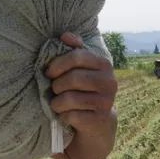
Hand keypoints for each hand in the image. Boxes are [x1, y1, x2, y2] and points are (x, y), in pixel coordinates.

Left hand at [46, 32, 117, 158]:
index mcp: (104, 64)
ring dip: (57, 103)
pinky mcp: (99, 120)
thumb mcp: (81, 69)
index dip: (58, 64)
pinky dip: (63, 116)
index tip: (49, 73)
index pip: (77, 56)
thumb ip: (74, 50)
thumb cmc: (83, 90)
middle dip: (57, 85)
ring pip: (70, 98)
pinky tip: (66, 116)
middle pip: (73, 78)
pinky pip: (71, 115)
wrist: (97, 122)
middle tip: (54, 90)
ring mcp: (106, 102)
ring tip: (57, 104)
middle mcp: (110, 82)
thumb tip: (65, 35)